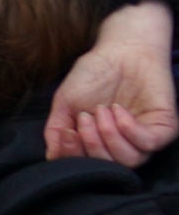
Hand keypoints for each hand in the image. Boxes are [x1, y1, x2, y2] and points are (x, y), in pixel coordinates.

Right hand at [47, 0, 177, 164]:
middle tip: (84, 118)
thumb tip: (51, 157)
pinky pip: (148, 143)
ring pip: (130, 160)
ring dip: (110, 137)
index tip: (66, 133)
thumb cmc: (94, 74)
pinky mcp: (163, 128)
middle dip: (92, 145)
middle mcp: (124, 143)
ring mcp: (144, 137)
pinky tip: (117, 111)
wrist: (120, 49)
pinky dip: (129, 130)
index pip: (88, 164)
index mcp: (100, 141)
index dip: (75, 155)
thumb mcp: (66, 101)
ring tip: (101, 111)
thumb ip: (56, 129)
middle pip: (110, 165)